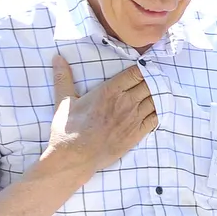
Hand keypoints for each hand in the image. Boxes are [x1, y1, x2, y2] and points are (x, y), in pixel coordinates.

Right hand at [46, 55, 157, 174]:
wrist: (76, 157)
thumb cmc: (68, 129)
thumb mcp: (64, 101)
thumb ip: (63, 77)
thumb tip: (57, 57)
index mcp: (109, 91)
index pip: (135, 73)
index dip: (142, 69)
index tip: (144, 67)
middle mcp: (125, 103)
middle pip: (149, 85)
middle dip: (152, 79)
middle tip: (153, 78)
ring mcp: (133, 119)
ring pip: (155, 100)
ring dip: (157, 94)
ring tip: (157, 91)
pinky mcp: (137, 134)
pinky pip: (156, 118)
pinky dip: (159, 111)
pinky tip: (158, 108)